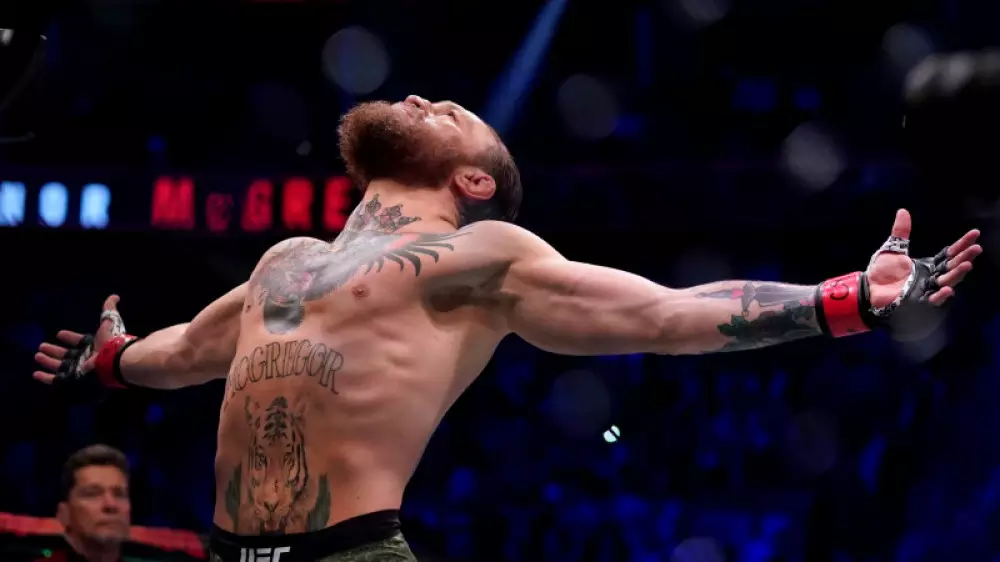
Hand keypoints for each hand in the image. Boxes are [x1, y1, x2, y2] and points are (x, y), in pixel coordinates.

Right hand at [33, 295, 123, 384]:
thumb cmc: (110, 342)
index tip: (59, 333)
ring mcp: (78, 370)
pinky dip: (45, 377)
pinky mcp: (72, 380)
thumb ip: (109, 310)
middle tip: (42, 346)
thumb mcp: (109, 322)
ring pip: (59, 366)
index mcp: (93, 346)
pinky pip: (56, 380)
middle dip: (54, 350)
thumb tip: (114, 296)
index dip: (69, 337)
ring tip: (38, 356)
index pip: (79, 341)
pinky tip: (36, 374)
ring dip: (47, 361)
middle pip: (66, 355)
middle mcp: (86, 359)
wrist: (114, 361)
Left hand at [866, 209, 980, 308]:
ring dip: (957, 274)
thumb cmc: (882, 271)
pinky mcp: (918, 301)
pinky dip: (940, 295)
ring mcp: (926, 289)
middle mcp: (931, 276)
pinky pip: (933, 299)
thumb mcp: (893, 248)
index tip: (975, 233)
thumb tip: (903, 211)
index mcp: (928, 265)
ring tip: (967, 264)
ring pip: (947, 281)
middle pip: (952, 266)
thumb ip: (901, 232)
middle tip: (976, 248)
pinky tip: (948, 289)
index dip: (962, 244)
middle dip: (964, 257)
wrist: (869, 288)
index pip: (949, 253)